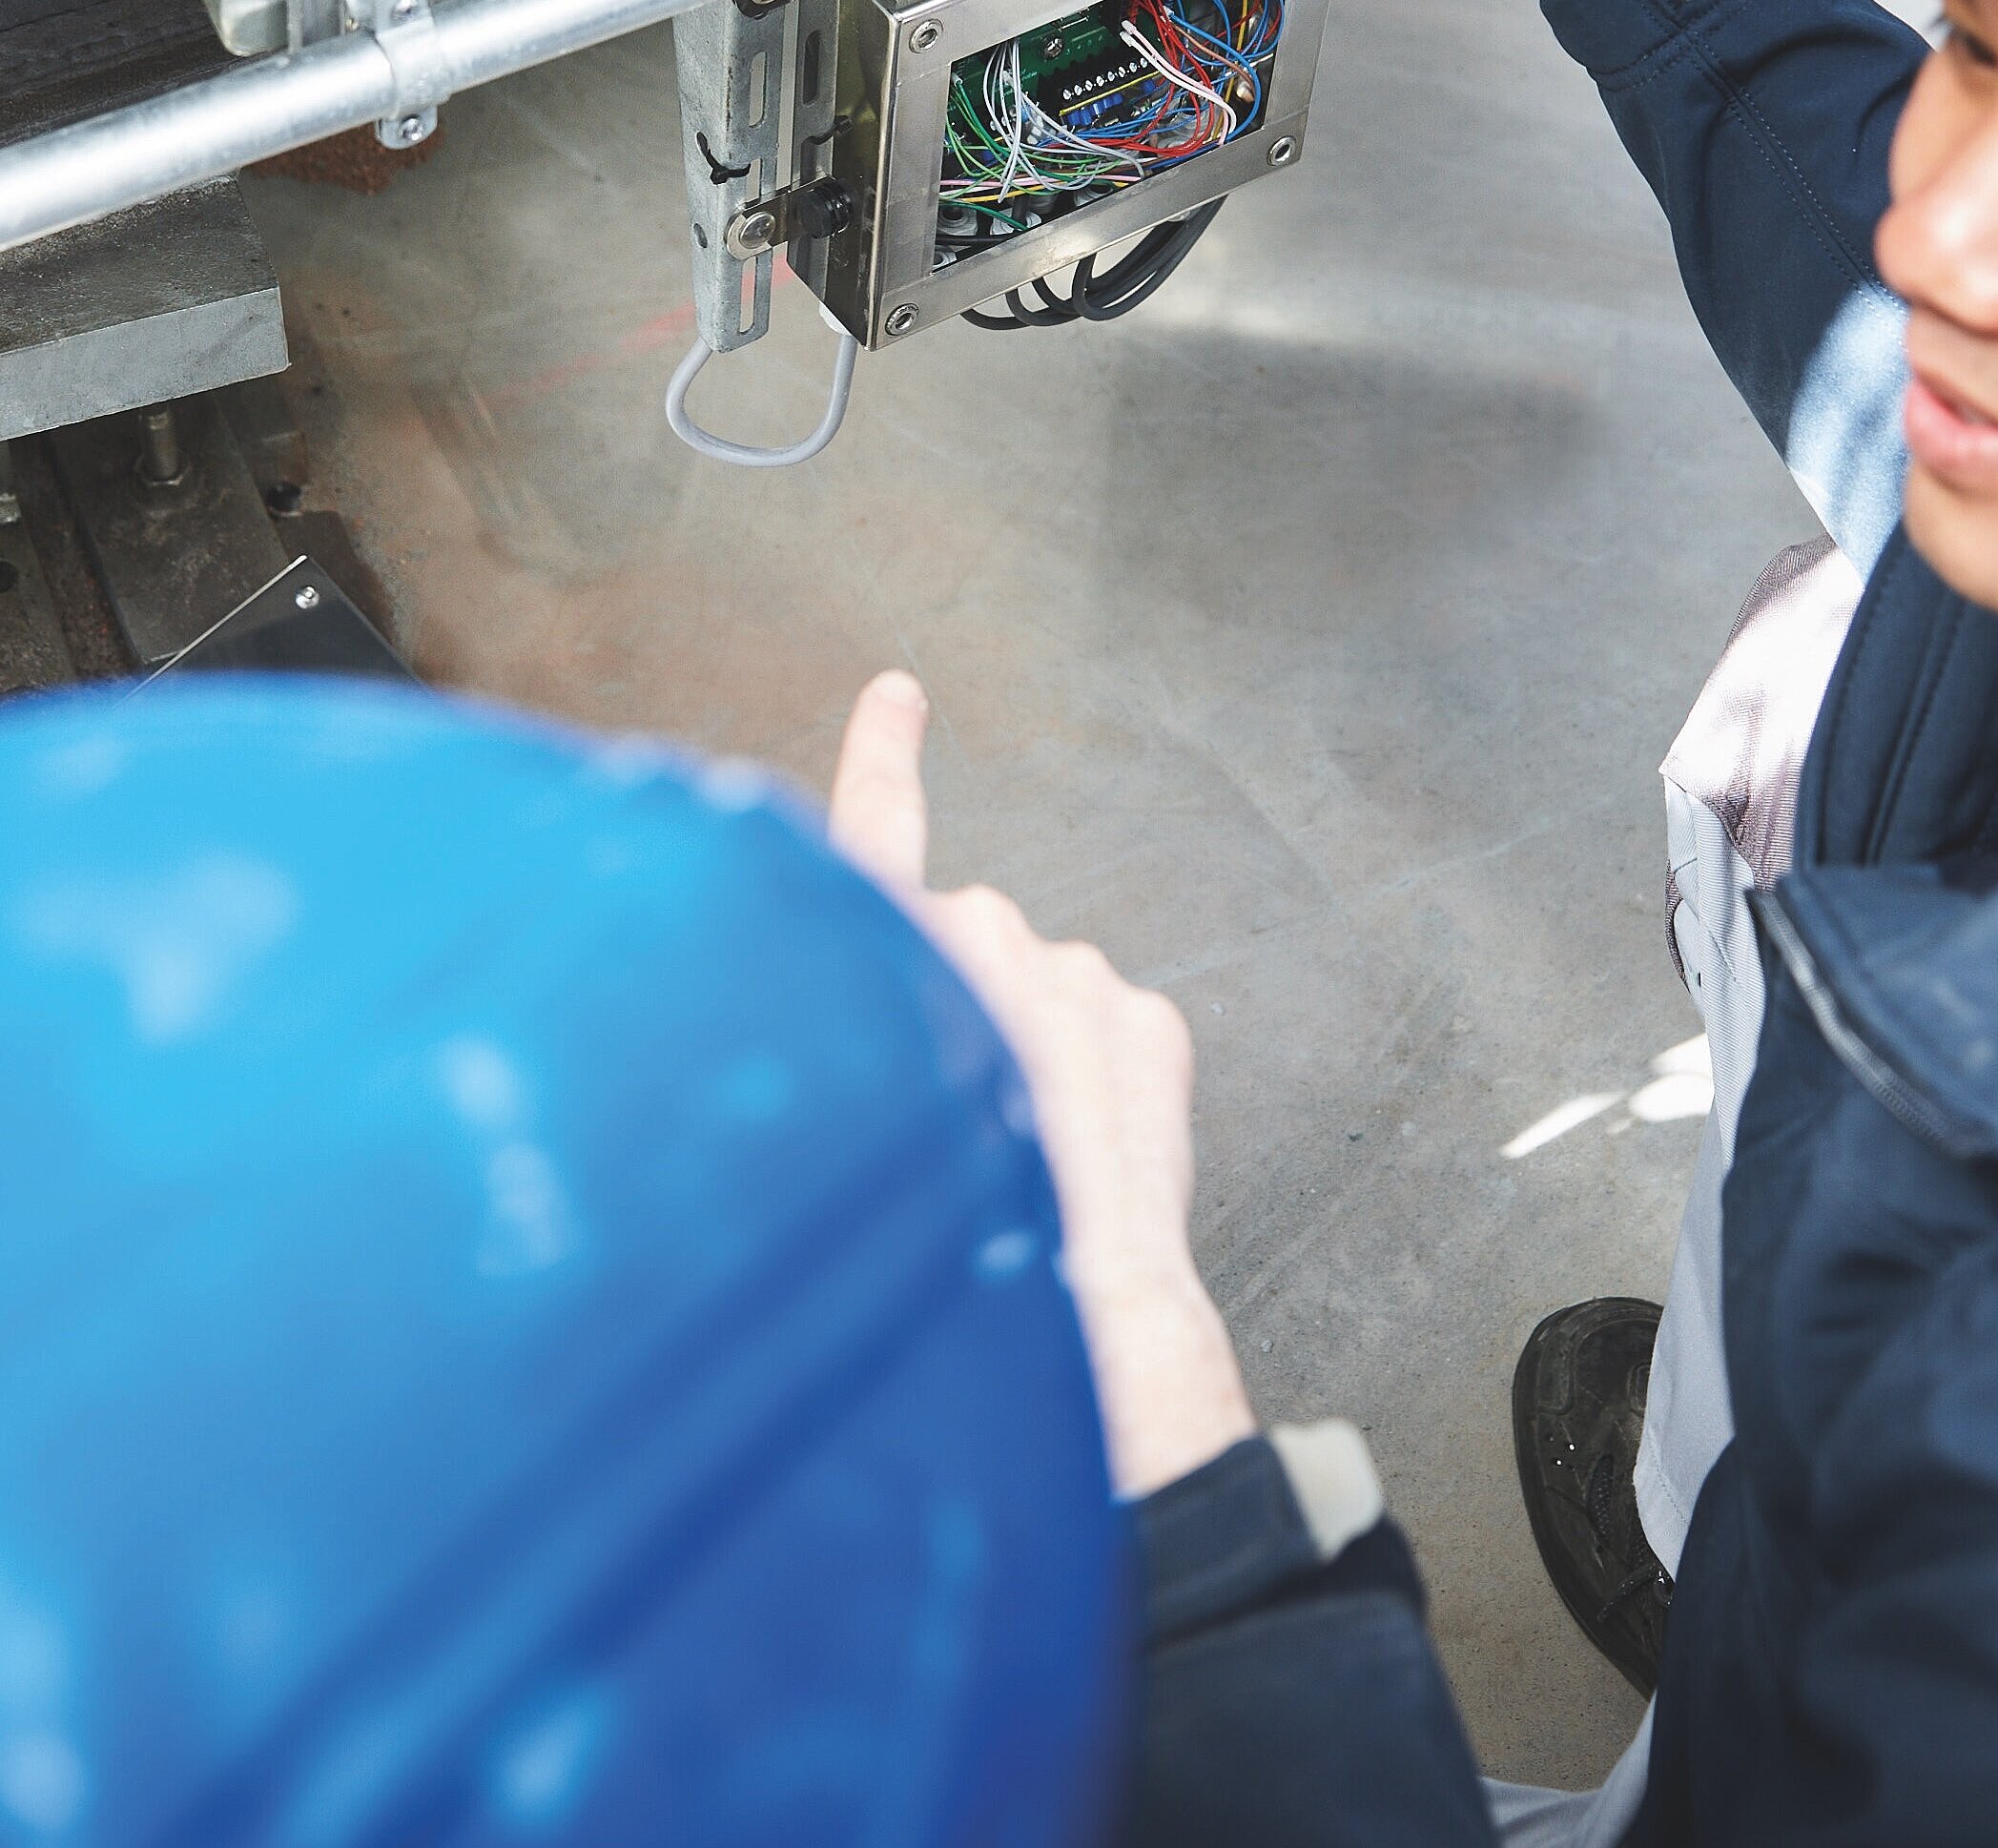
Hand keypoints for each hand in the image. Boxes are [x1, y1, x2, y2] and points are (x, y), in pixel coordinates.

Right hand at [828, 671, 1256, 1496]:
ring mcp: (1077, 971)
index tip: (901, 692)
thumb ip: (854, 1032)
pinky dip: (1097, 1090)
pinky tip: (1080, 1162)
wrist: (1065, 1304)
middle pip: (962, 948)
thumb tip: (883, 1025)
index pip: (872, 828)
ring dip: (1032, 1059)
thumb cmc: (927, 1233)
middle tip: (955, 1127)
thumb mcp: (847, 1120)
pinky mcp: (1150, 1021)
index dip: (881, 756)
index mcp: (889, 945)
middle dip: (961, 1016)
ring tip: (1018, 1162)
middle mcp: (982, 929)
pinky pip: (1111, 1040)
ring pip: (1042, 997)